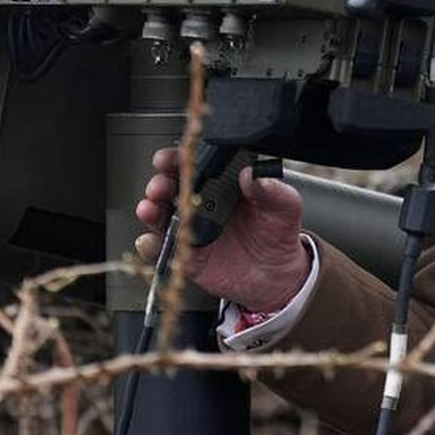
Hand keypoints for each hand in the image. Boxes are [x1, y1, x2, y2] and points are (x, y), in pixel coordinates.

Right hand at [134, 146, 311, 311]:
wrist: (278, 276)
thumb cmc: (278, 234)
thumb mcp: (284, 207)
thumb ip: (271, 189)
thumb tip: (252, 175)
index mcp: (222, 183)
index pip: (196, 164)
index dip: (180, 158)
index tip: (171, 157)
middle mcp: (201, 202)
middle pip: (171, 186)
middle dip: (159, 183)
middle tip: (160, 186)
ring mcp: (191, 228)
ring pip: (161, 214)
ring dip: (150, 209)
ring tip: (150, 209)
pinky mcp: (187, 254)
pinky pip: (163, 249)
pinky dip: (151, 245)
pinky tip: (150, 240)